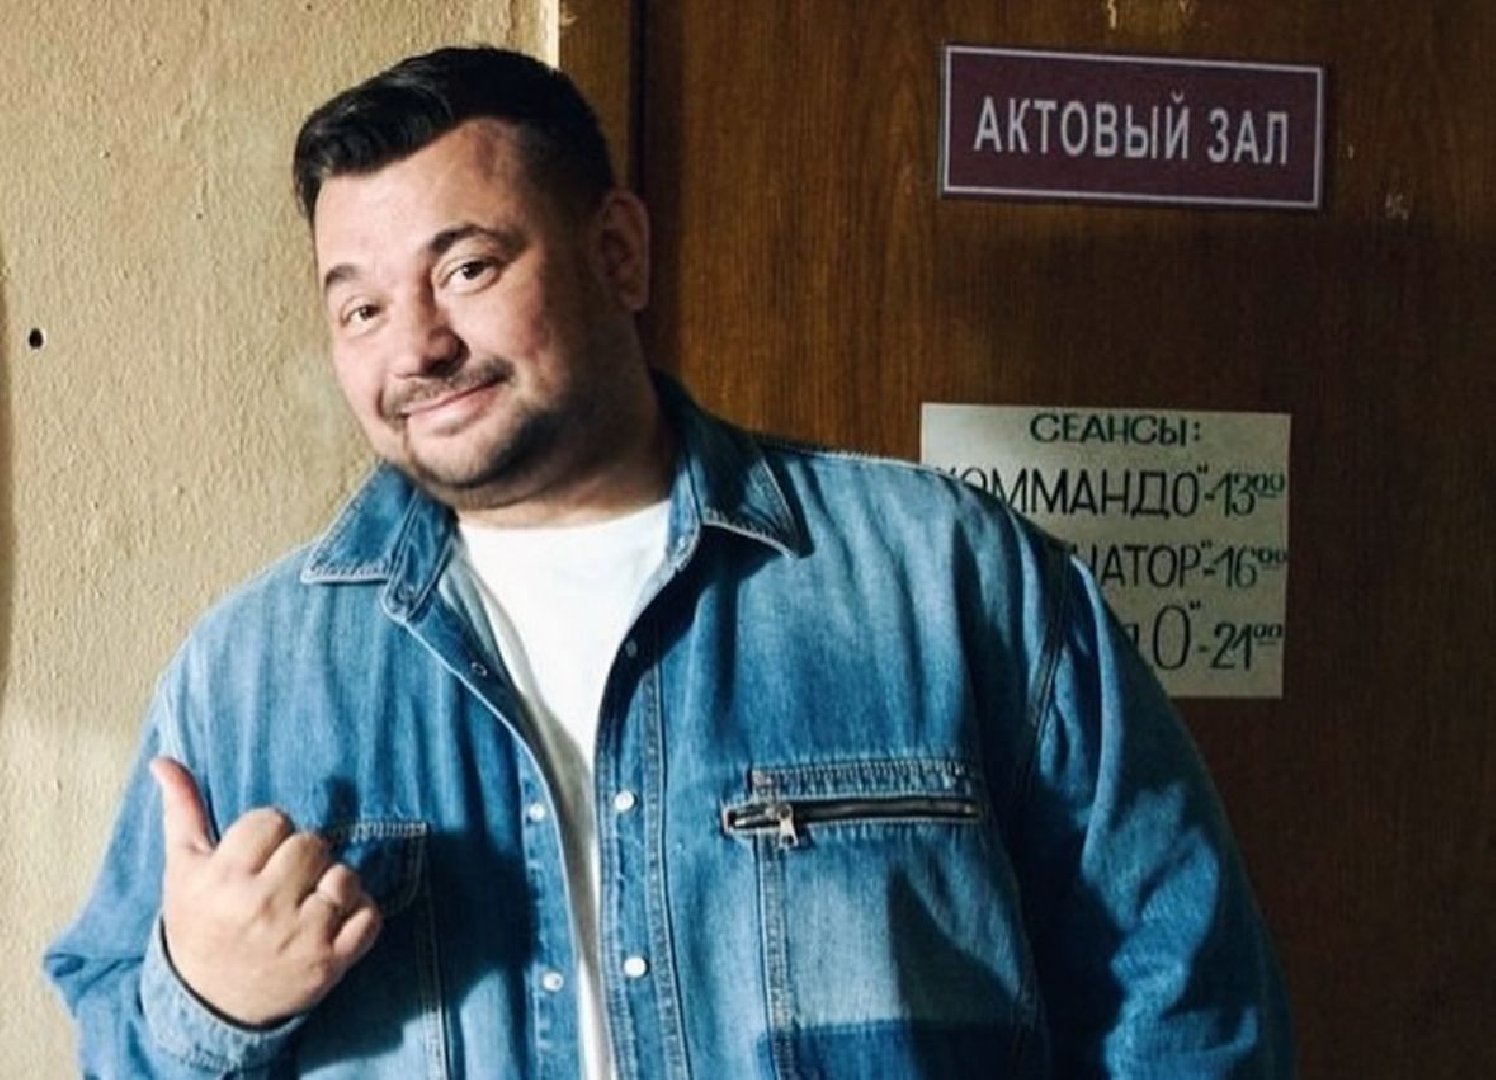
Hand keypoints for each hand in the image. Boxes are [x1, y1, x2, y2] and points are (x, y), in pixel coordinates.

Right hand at [150, 757, 381, 1026]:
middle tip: (283, 879)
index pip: (273, 820)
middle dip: (302, 856)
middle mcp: (263, 906)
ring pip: (345, 876)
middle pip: (313, 844)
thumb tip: (163, 760)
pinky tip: (333, 921)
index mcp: (225, 879)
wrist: (209, 1004)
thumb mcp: (183, 870)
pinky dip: (360, 913)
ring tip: (306, 901)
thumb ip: (182, 810)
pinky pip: (370, 915)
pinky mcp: (330, 963)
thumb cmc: (199, 924)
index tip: (256, 856)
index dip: (268, 832)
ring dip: (333, 884)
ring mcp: (300, 936)